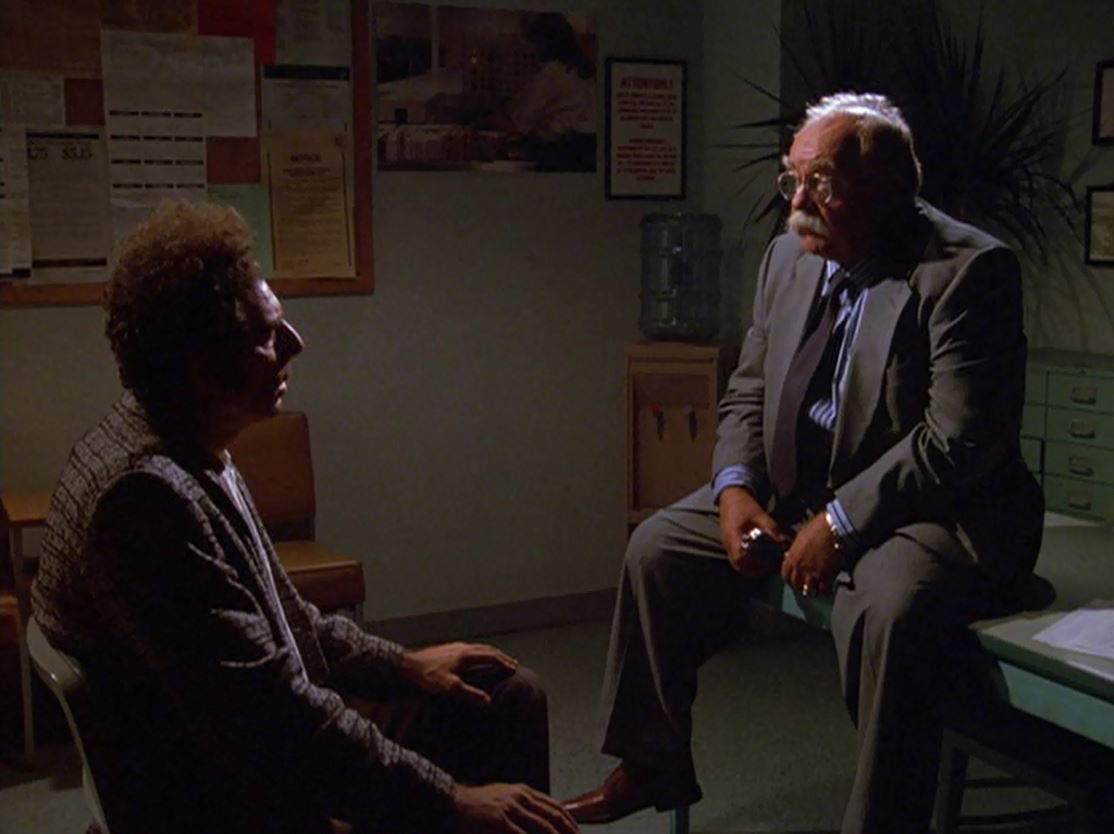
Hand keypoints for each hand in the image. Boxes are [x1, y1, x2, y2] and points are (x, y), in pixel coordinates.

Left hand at [400, 642, 516, 705]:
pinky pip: (468, 649)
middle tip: (510, 662)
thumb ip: (469, 693)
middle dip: (500, 656)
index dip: (503, 662)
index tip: (514, 668)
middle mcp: (461, 648)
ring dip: (489, 654)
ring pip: (477, 648)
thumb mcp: (450, 688)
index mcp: (465, 655)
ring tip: (495, 660)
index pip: (491, 656)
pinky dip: (478, 653)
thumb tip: (488, 700)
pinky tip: (472, 659)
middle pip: (486, 649)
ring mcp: (453, 647)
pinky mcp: (445, 650)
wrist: (405, 666)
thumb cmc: (426, 677)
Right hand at [452, 782, 578, 833]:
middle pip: (553, 816)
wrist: (452, 803)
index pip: (555, 805)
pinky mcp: (499, 820)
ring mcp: (510, 807)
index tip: (577, 833)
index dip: (569, 821)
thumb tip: (542, 819)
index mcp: (523, 791)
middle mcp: (520, 796)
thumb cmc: (477, 804)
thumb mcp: (504, 799)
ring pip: (542, 826)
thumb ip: (523, 807)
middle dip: (568, 832)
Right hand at [718, 486, 785, 575]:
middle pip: (738, 565)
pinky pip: (736, 557)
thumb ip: (771, 529)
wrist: (730, 494)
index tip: (767, 564)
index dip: (754, 565)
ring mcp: (726, 543)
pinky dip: (747, 560)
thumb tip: (784, 543)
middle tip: (768, 565)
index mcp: (733, 537)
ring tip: (765, 561)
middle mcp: (727, 543)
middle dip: (753, 569)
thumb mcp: (760, 515)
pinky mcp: (729, 542)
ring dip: (750, 565)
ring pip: (737, 563)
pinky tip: (758, 554)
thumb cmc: (744, 504)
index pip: (740, 559)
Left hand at [781, 513, 844, 595]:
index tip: (793, 581)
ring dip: (812, 591)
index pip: (785, 576)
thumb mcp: (800, 536)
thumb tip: (788, 555)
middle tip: (805, 587)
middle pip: (797, 585)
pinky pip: (824, 590)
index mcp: (792, 558)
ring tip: (816, 590)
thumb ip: (794, 549)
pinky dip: (825, 590)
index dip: (789, 580)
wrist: (834, 528)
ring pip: (810, 590)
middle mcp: (801, 568)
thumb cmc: (817, 527)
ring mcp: (814, 573)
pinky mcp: (828, 576)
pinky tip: (827, 588)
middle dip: (800, 587)